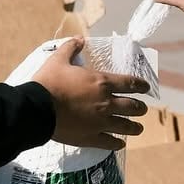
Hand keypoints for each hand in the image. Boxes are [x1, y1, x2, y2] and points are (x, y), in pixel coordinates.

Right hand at [33, 38, 148, 149]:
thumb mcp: (58, 60)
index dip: (141, 85)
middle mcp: (106, 103)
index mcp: (102, 82)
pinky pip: (110, 142)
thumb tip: (79, 39)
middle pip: (133, 107)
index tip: (146, 88)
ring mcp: (100, 122)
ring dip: (135, 127)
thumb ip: (71, 48)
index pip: (130, 83)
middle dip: (140, 108)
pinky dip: (117, 143)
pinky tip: (120, 144)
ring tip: (139, 128)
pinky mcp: (91, 138)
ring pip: (126, 126)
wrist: (36, 109)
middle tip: (142, 109)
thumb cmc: (48, 83)